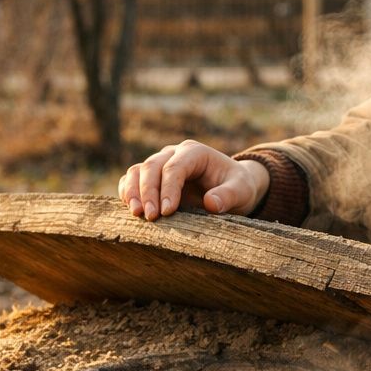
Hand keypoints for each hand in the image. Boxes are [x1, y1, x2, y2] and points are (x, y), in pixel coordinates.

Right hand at [117, 140, 268, 219]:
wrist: (232, 187)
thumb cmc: (237, 187)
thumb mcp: (242, 191)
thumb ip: (229, 195)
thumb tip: (211, 204)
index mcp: (195, 152)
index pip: (174, 167)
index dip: (168, 189)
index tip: (167, 212)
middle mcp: (174, 153)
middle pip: (151, 167)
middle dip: (148, 192)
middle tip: (151, 217)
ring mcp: (160, 163)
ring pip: (137, 171)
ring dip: (133, 192)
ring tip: (137, 214)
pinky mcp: (152, 177)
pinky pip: (132, 179)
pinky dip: (128, 192)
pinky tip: (130, 209)